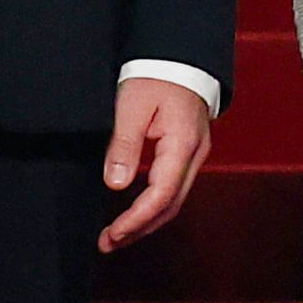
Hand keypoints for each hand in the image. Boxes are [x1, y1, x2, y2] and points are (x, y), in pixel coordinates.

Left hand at [100, 76, 214, 250]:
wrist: (179, 58)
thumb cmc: (156, 77)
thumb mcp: (132, 107)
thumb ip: (124, 146)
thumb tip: (117, 184)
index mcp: (182, 145)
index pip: (161, 194)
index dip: (136, 219)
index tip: (112, 234)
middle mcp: (194, 155)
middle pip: (171, 205)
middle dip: (140, 229)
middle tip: (108, 243)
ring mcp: (193, 155)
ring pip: (173, 201)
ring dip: (146, 221)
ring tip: (117, 235)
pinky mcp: (186, 154)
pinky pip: (173, 189)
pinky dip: (152, 207)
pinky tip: (134, 213)